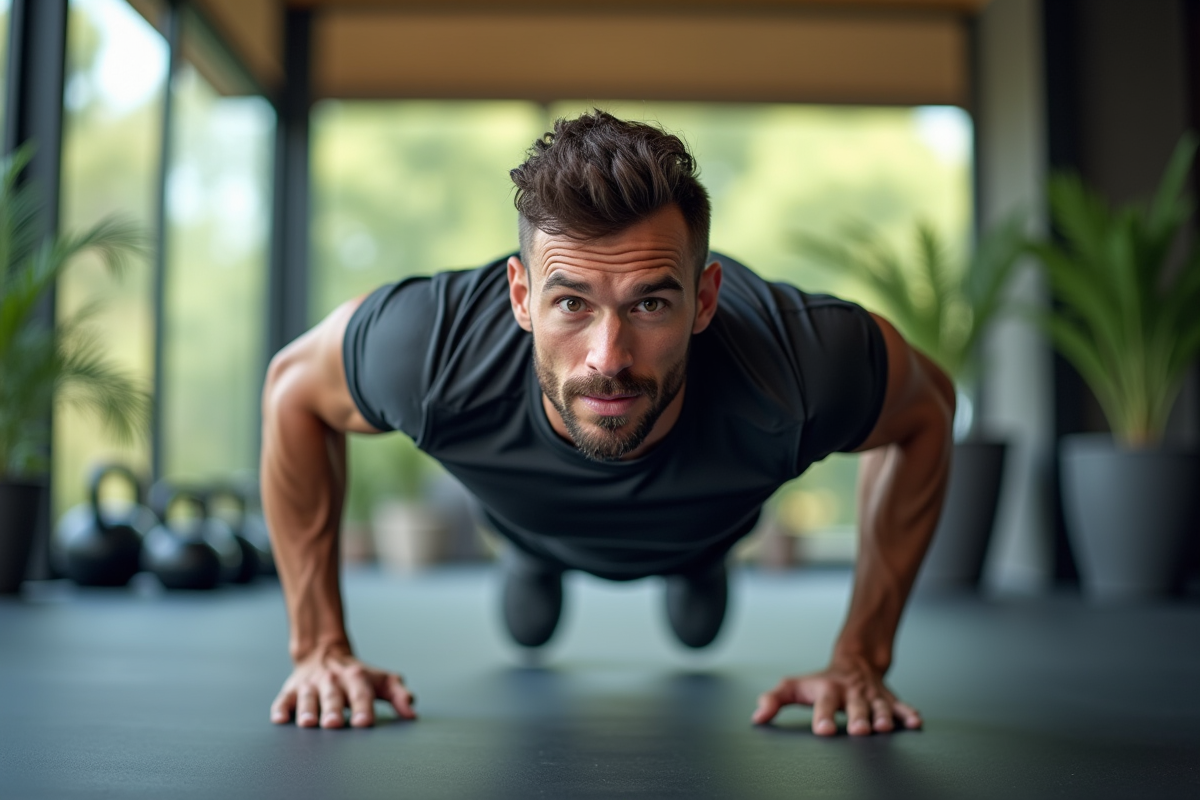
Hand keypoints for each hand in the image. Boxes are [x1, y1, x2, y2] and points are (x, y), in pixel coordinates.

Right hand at [270, 646, 416, 727]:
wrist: (325, 652)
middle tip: (333, 724)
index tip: (364, 723)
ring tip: (307, 723)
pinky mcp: (291, 691)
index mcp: (356, 678)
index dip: (363, 708)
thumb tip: (411, 713)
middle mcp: (332, 680)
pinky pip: (283, 700)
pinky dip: (281, 709)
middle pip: (333, 697)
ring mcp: (310, 685)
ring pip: (307, 698)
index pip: (361, 694)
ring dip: (307, 710)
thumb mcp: (382, 681)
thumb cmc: (358, 675)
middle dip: (332, 710)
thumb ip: (399, 695)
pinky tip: (279, 718)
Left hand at [751, 655, 920, 735]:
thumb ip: (775, 699)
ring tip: (884, 728)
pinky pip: (901, 707)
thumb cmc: (821, 681)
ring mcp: (871, 697)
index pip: (824, 703)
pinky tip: (915, 722)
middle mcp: (852, 693)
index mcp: (828, 690)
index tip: (824, 730)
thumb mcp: (795, 686)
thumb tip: (757, 717)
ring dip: (883, 717)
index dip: (823, 716)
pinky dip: (908, 714)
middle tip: (858, 730)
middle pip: (855, 706)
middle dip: (858, 718)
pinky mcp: (889, 700)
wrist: (854, 661)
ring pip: (880, 707)